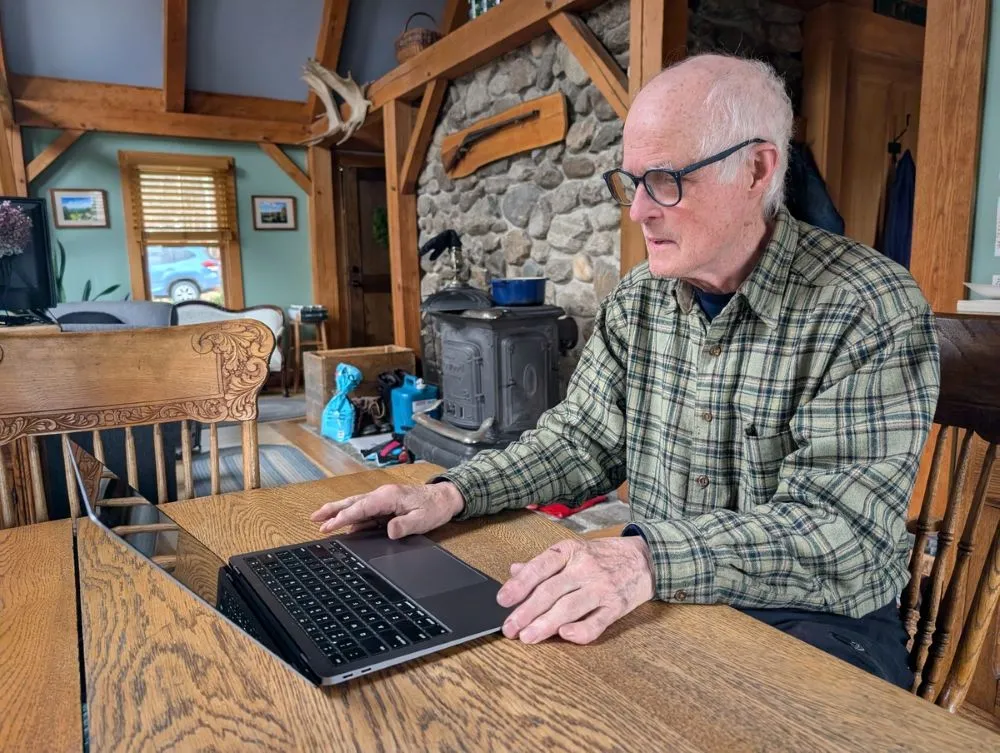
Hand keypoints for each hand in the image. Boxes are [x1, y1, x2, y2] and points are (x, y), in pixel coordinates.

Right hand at [309, 482, 464, 538]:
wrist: (445, 497)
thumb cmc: (434, 507)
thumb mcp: (422, 519)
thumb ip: (404, 525)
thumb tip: (389, 531)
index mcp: (388, 497)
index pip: (360, 508)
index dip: (343, 518)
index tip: (329, 527)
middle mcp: (382, 495)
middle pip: (353, 503)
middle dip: (333, 511)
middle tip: (314, 519)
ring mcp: (383, 499)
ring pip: (356, 505)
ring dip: (338, 512)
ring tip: (320, 520)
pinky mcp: (386, 505)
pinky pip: (365, 511)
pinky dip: (352, 516)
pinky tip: (344, 525)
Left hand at [498, 537, 654, 644]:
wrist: (646, 559)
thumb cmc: (604, 557)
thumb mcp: (573, 551)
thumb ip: (544, 564)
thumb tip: (515, 571)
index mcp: (570, 552)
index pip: (540, 567)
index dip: (520, 584)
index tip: (503, 600)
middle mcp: (584, 568)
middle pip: (550, 591)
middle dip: (526, 611)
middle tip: (509, 628)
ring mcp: (601, 588)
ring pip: (569, 607)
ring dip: (546, 624)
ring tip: (527, 637)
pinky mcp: (616, 606)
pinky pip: (597, 622)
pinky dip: (581, 631)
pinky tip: (565, 635)